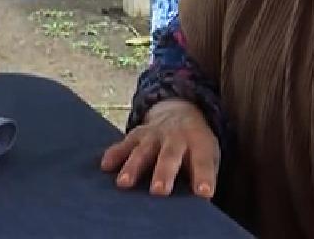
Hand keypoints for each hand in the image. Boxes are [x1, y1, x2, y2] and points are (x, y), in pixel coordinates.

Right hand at [100, 99, 219, 197]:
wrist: (179, 112)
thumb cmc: (196, 146)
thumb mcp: (208, 154)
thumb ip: (202, 174)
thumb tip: (197, 202)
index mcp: (199, 143)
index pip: (202, 161)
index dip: (203, 176)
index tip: (203, 193)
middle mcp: (175, 137)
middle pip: (169, 156)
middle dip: (163, 174)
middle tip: (159, 191)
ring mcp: (154, 135)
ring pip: (143, 151)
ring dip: (133, 167)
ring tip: (124, 183)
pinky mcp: (137, 134)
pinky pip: (124, 144)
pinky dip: (114, 155)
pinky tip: (105, 166)